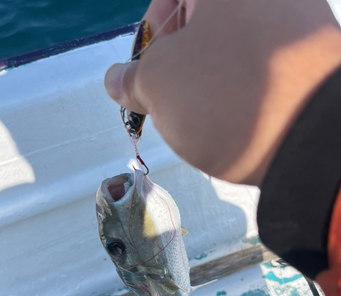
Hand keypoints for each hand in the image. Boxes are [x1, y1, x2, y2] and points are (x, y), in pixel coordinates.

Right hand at [105, 0, 340, 185]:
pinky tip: (240, 118)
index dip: (150, 30)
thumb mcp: (159, 84)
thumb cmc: (229, 97)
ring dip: (212, 77)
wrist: (311, 139)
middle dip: (181, 59)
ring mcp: (299, 22)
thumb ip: (131, 78)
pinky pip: (266, 67)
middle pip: (207, 20)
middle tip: (172, 96)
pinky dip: (245, 88)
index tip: (145, 68)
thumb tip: (117, 80)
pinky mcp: (315, 59)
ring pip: (236, 46)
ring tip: (207, 115)